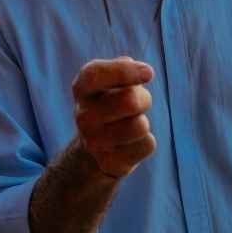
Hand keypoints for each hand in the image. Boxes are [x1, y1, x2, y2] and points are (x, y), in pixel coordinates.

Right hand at [71, 57, 155, 178]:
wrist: (96, 149)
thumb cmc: (112, 103)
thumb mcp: (113, 80)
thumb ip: (125, 69)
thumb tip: (144, 72)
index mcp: (82, 89)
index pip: (95, 75)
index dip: (123, 71)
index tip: (149, 74)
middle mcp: (83, 116)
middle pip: (128, 101)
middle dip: (144, 99)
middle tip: (139, 103)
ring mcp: (93, 142)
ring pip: (140, 126)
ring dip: (144, 122)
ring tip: (132, 124)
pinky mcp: (109, 163)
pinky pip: (147, 145)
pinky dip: (146, 142)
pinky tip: (130, 144)